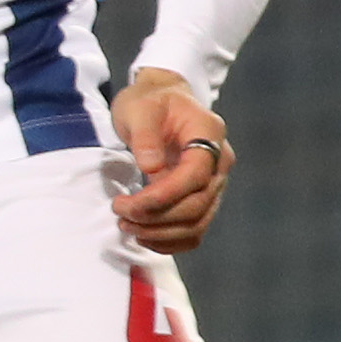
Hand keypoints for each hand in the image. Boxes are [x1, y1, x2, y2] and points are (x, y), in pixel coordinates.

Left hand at [109, 70, 231, 253]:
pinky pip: (194, 230)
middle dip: (157, 218)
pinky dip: (170, 241)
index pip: (195, 176)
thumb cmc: (149, 101)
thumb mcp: (140, 108)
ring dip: (161, 233)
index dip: (164, 196)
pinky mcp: (203, 198)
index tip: (129, 204)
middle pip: (198, 205)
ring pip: (197, 224)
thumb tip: (150, 167)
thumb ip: (145, 136)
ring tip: (126, 225)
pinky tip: (143, 236)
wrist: (161, 100)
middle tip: (120, 213)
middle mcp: (220, 162)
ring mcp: (214, 183)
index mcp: (209, 134)